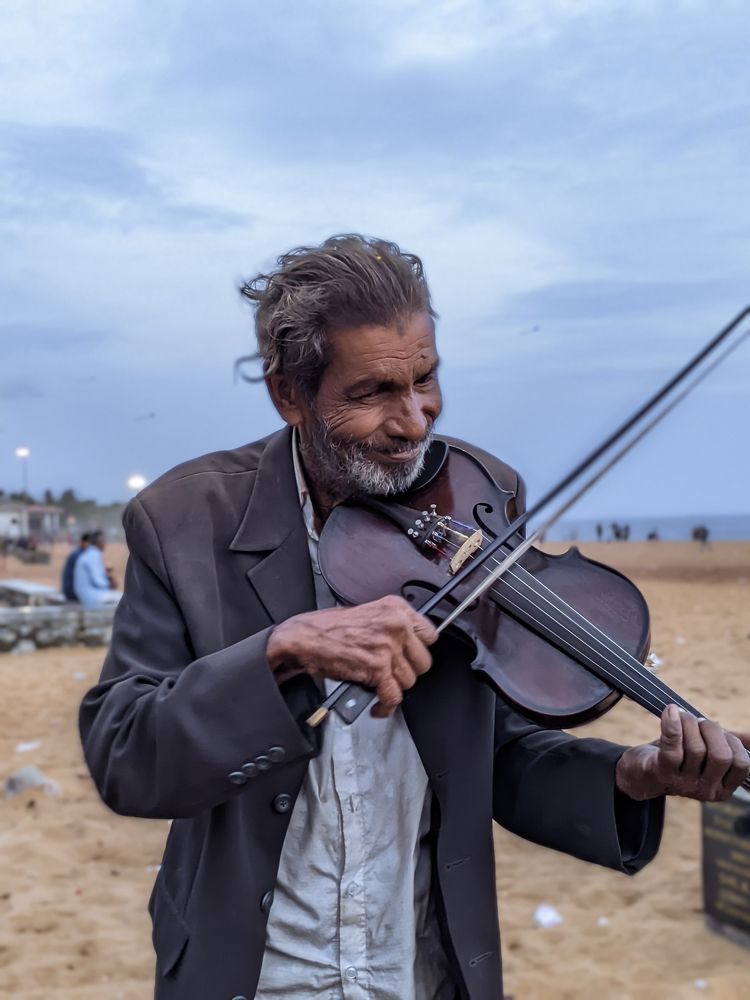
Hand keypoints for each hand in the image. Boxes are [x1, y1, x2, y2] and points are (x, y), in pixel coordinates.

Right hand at [266, 595, 437, 716]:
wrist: (303, 638)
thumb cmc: (327, 628)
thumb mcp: (367, 613)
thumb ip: (391, 625)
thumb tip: (407, 645)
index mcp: (395, 608)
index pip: (430, 634)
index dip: (418, 650)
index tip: (412, 657)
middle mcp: (396, 625)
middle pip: (423, 661)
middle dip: (407, 672)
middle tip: (392, 675)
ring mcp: (388, 647)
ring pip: (409, 681)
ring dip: (394, 689)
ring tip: (381, 688)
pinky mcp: (378, 669)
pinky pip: (393, 696)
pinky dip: (385, 706)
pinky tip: (378, 705)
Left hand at [616, 704, 749, 801]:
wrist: (640, 773)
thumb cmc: (679, 757)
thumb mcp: (706, 753)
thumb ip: (727, 744)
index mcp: (722, 788)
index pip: (741, 764)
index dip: (732, 741)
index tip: (718, 732)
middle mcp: (705, 791)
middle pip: (720, 756)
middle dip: (711, 730)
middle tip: (698, 722)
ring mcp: (683, 784)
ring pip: (696, 749)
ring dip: (689, 723)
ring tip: (681, 716)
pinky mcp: (662, 772)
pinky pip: (673, 746)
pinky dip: (673, 724)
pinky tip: (670, 710)